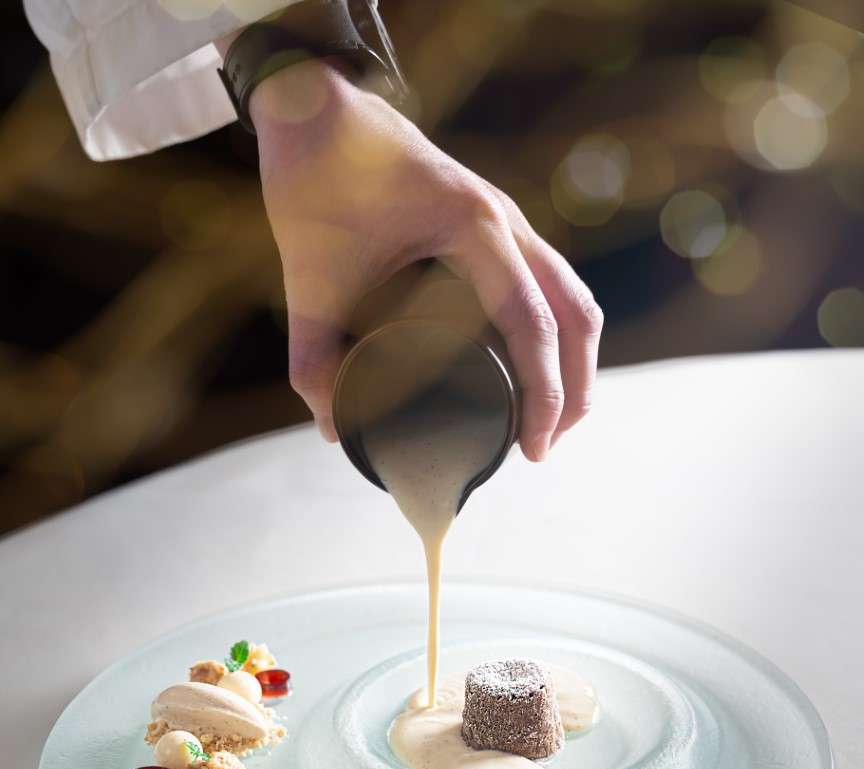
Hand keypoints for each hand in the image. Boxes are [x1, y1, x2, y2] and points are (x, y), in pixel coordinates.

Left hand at [250, 61, 602, 460]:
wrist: (316, 107)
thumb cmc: (315, 178)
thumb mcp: (308, 276)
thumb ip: (312, 358)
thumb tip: (331, 429)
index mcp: (473, 227)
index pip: (533, 323)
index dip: (543, 394)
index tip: (533, 447)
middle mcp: (505, 220)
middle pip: (576, 312)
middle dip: (574, 387)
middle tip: (546, 445)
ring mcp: (506, 218)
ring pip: (571, 294)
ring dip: (573, 357)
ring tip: (552, 415)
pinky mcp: (494, 221)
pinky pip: (548, 279)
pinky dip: (554, 328)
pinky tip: (534, 361)